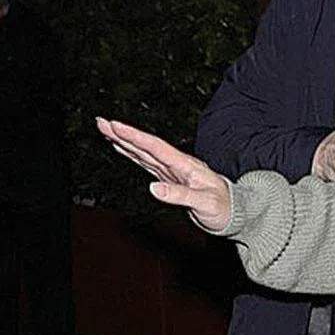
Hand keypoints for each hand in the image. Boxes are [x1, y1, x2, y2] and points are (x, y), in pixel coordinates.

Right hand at [96, 118, 232, 231]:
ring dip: (124, 141)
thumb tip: (153, 189)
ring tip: (105, 130)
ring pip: (143, 153)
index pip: (155, 147)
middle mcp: (177, 164)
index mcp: (185, 166)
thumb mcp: (204, 204)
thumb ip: (180, 196)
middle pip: (145, 146)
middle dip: (123, 134)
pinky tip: (122, 148)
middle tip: (100, 123)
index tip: (115, 126)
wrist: (234, 212)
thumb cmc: (223, 208)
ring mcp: (172, 171)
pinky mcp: (169, 178)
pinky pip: (147, 164)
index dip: (135, 137)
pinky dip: (133, 155)